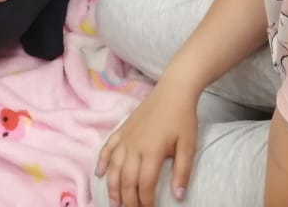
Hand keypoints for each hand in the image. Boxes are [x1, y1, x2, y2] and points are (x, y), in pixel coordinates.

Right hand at [96, 79, 200, 206]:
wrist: (172, 91)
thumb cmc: (183, 118)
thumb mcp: (188, 145)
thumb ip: (182, 172)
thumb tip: (178, 196)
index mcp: (152, 151)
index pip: (145, 184)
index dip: (146, 201)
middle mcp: (134, 146)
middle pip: (126, 179)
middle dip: (128, 199)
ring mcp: (125, 137)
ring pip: (113, 167)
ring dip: (112, 187)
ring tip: (113, 203)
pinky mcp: (121, 130)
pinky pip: (107, 148)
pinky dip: (101, 162)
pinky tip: (99, 174)